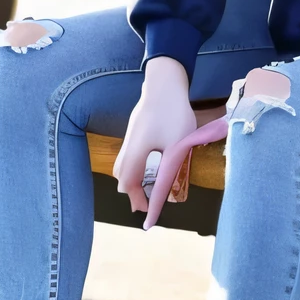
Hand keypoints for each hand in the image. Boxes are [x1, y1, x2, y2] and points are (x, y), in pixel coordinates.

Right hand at [114, 57, 197, 218]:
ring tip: (145, 190)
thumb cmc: (173, 112)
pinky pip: (127, 156)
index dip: (139, 202)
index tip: (147, 217)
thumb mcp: (177, 145)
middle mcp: (128, 146)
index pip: (131, 185)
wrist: (165, 81)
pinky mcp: (134, 130)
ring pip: (122, 166)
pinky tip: (146, 168)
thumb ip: (170, 168)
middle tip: (147, 204)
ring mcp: (129, 137)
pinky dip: (133, 169)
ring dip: (131, 181)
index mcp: (136, 152)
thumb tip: (168, 189)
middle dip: (132, 193)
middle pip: (122, 177)